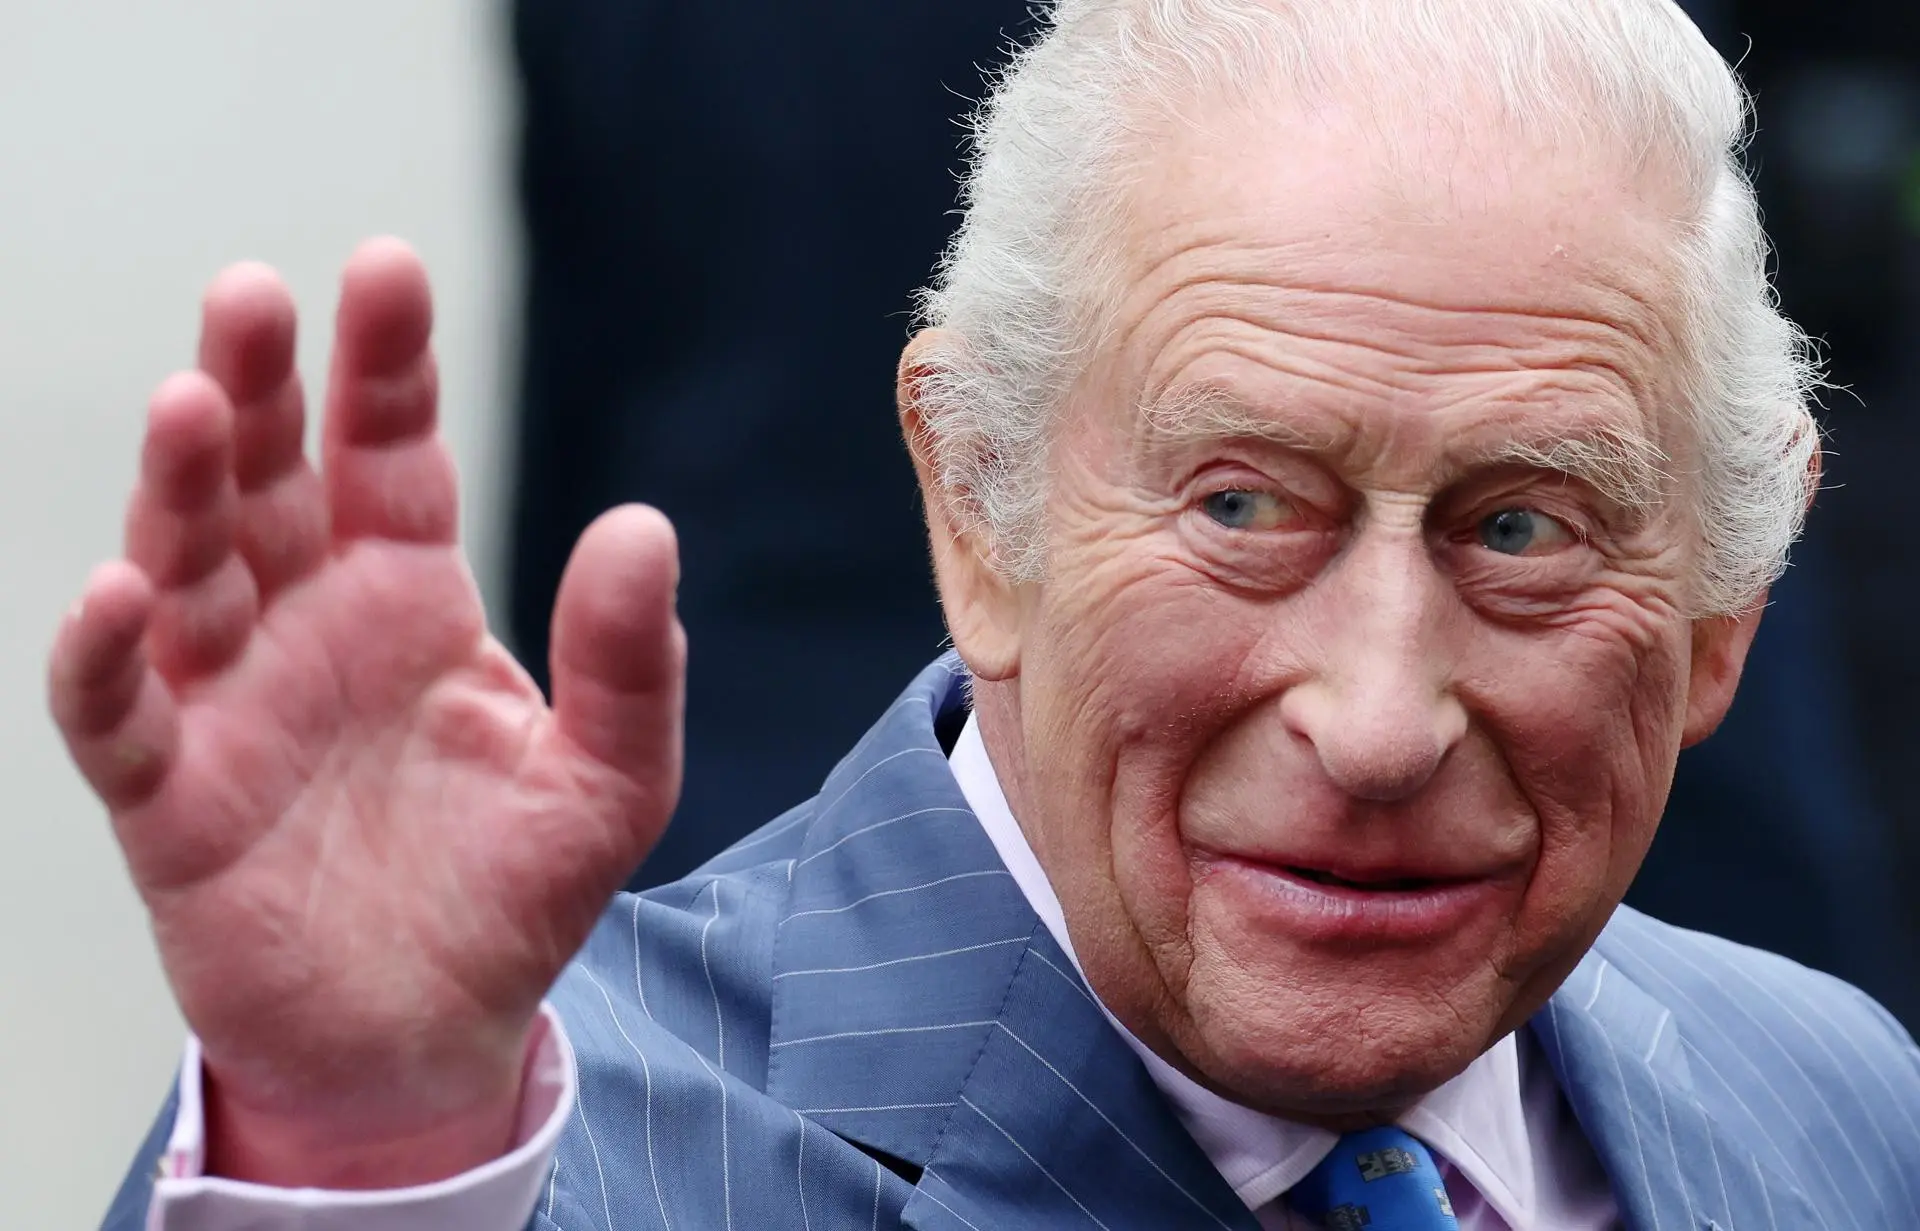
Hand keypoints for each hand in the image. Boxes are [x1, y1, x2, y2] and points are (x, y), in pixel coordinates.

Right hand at [47, 240, 684, 1187]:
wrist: (432, 1038)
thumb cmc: (516, 897)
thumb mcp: (610, 780)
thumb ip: (630, 664)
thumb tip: (645, 525)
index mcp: (412, 600)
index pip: (391, 457)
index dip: (385, 369)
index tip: (386, 269)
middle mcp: (310, 629)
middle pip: (270, 485)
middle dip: (261, 391)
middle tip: (253, 295)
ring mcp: (232, 706)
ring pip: (187, 571)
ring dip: (183, 491)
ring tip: (196, 405)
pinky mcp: (171, 802)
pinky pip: (120, 716)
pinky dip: (108, 657)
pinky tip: (120, 594)